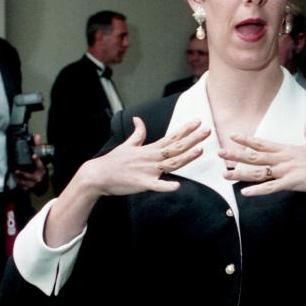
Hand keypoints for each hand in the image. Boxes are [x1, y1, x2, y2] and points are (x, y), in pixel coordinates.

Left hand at [14, 134, 45, 189]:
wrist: (41, 182)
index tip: (34, 156)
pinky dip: (18, 183)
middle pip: (30, 176)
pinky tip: (14, 179)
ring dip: (18, 178)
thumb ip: (37, 146)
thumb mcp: (40, 158)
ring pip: (25, 182)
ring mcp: (33, 184)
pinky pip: (22, 187)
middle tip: (16, 170)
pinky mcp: (28, 188)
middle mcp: (38, 177)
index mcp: (42, 169)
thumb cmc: (39, 169)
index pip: (40, 165)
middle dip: (23, 174)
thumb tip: (37, 136)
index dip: (37, 160)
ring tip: (13, 174)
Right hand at [80, 117, 208, 196]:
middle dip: (193, 139)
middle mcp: (151, 158)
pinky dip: (166, 186)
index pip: (172, 137)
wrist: (98, 175)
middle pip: (176, 147)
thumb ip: (137, 133)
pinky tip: (177, 186)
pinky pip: (156, 186)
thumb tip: (139, 119)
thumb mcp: (127, 144)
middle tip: (208, 130)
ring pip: (171, 163)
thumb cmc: (113, 161)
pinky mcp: (142, 184)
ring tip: (200, 150)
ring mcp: (148, 171)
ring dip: (186, 157)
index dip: (186, 130)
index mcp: (150, 149)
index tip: (198, 122)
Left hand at [219, 115, 305, 196]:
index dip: (246, 140)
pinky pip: (271, 187)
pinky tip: (245, 193)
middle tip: (219, 153)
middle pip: (254, 156)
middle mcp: (283, 158)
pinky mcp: (291, 182)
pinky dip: (257, 191)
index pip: (262, 143)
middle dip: (235, 155)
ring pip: (258, 172)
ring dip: (240, 174)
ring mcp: (286, 170)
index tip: (233, 136)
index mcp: (287, 149)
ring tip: (225, 175)